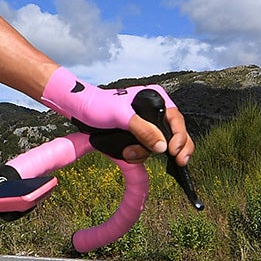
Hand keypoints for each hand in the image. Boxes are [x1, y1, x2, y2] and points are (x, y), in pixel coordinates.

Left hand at [40, 68, 193, 164]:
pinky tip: (128, 156)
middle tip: (179, 162)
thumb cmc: (99, 105)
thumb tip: (163, 147)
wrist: (80, 110)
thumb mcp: (121, 116)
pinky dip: (139, 155)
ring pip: (160, 144)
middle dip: (175, 148)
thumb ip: (143, 129)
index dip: (180, 136)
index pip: (176, 118)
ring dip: (146, 153)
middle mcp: (154, 111)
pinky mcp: (137, 135)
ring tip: (129, 154)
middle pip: (174, 132)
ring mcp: (146, 124)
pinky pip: (146, 148)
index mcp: (155, 98)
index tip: (174, 151)